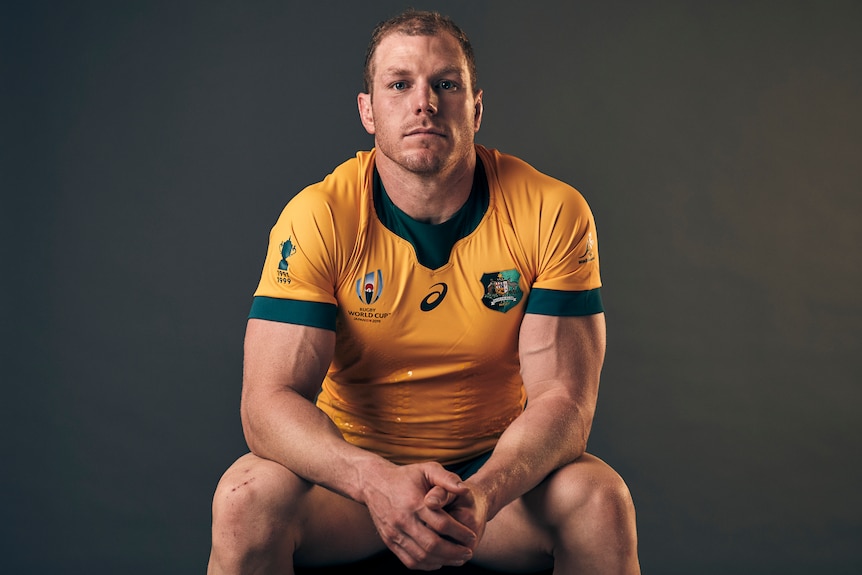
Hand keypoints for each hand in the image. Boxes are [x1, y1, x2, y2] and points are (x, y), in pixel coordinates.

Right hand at [361, 462, 476, 569]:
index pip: (442, 524)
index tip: (472, 536)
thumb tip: (465, 490)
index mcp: (414, 502)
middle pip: (432, 544)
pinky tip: (439, 561)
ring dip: (443, 561)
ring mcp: (394, 533)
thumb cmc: (406, 476)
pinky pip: (409, 560)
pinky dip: (426, 565)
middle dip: (454, 552)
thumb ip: (447, 478)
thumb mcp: (427, 469)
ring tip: (458, 559)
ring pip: (421, 556)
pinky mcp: (389, 541)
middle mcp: (403, 520)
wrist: (373, 483)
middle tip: (468, 552)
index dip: (460, 533)